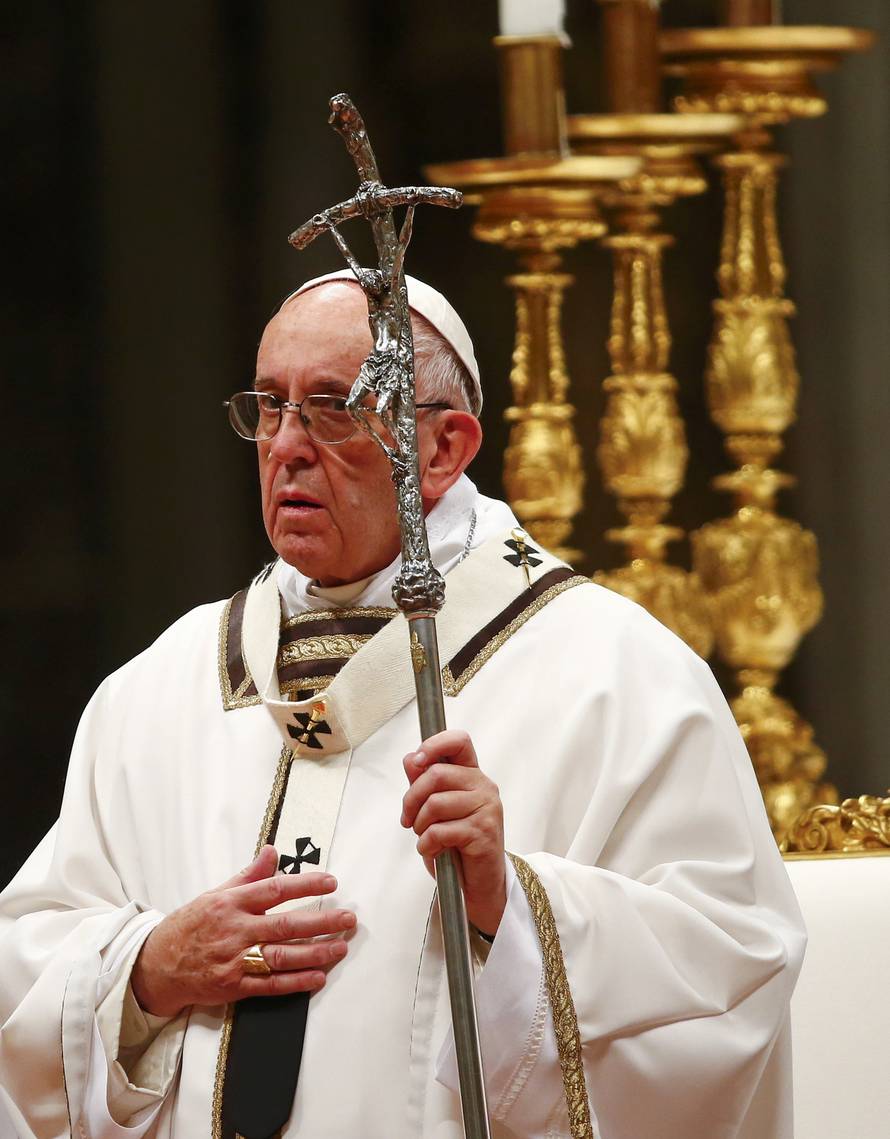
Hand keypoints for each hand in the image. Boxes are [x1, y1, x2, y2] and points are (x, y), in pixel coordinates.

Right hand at [130, 846, 355, 1017]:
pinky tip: (318, 977)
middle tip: (348, 918)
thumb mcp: (216, 893)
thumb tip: (272, 851)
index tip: (331, 883)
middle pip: (285, 925)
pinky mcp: (233, 987)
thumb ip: (248, 875)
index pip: (276, 889)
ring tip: (341, 947)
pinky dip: (295, 982)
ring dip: (315, 953)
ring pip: (282, 956)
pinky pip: (270, 985)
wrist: (157, 966)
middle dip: (321, 922)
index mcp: (232, 903)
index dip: (306, 885)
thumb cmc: (190, 925)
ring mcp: (234, 960)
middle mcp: (235, 930)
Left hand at [401, 729, 506, 936]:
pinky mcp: (483, 832)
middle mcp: (484, 787)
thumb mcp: (436, 811)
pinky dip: (427, 845)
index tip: (416, 762)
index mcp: (473, 775)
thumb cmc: (457, 845)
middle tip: (408, 819)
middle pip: (436, 773)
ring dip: (419, 825)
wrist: (480, 884)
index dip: (434, 744)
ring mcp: (486, 809)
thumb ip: (424, 784)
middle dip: (412, 798)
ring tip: (425, 837)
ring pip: (435, 803)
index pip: (459, 741)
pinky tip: (434, 851)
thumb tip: (410, 759)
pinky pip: (439, 831)